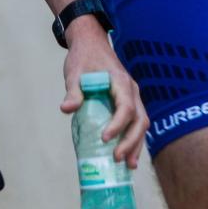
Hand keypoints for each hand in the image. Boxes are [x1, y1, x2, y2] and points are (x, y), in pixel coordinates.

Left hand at [59, 23, 147, 167]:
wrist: (90, 43)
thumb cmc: (83, 57)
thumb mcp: (74, 72)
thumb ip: (73, 91)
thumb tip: (66, 109)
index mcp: (121, 82)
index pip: (126, 107)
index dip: (118, 125)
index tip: (104, 138)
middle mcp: (132, 90)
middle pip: (140, 120)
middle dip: (131, 141)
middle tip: (117, 158)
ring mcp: (132, 96)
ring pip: (141, 123)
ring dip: (136, 144)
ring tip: (128, 165)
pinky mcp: (128, 101)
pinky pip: (136, 122)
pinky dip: (134, 139)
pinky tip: (128, 155)